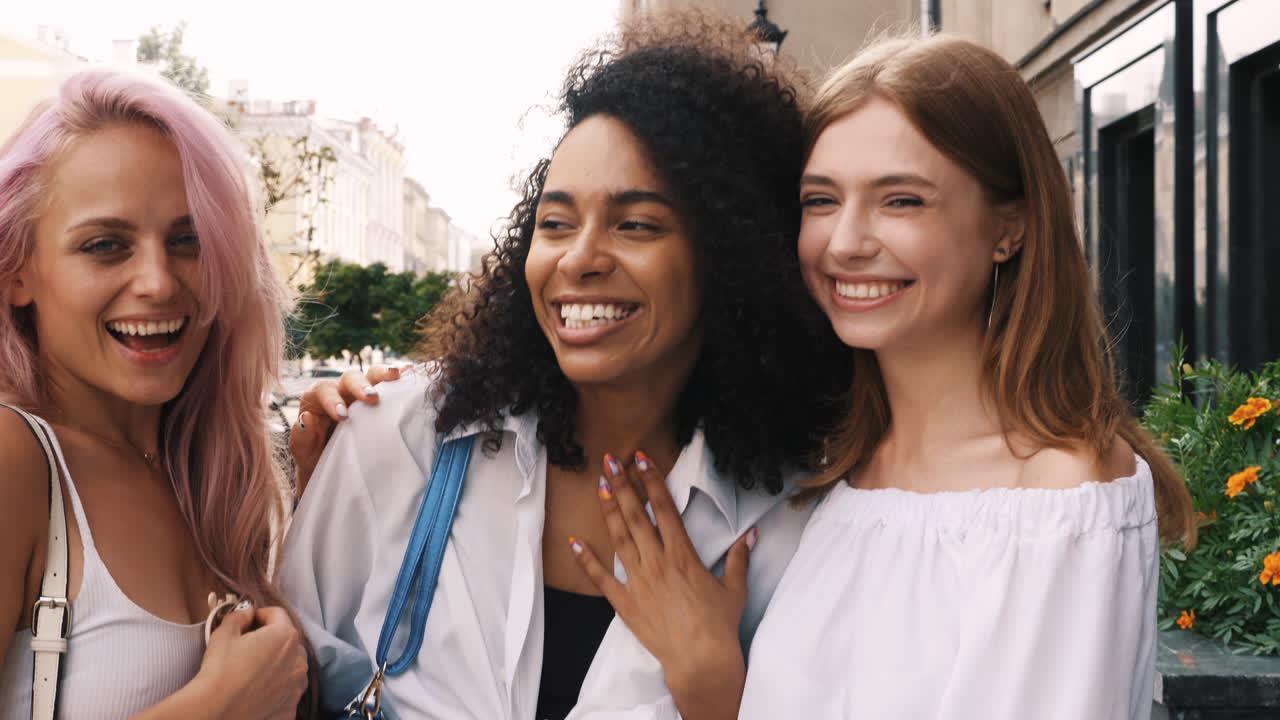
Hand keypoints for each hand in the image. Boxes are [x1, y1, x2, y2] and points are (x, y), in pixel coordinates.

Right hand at [193, 604, 307, 719]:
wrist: (215, 709)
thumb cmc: (220, 671)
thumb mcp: (224, 633)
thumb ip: (239, 616)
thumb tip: (246, 613)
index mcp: (285, 637)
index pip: (277, 614)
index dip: (260, 615)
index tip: (248, 621)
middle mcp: (298, 661)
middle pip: (287, 641)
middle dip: (270, 640)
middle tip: (248, 647)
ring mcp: (297, 686)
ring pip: (291, 666)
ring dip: (277, 664)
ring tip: (253, 670)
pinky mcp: (291, 707)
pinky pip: (287, 690)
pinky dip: (277, 688)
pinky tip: (257, 689)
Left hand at [288, 364, 402, 494]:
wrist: (330, 462)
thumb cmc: (314, 454)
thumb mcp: (302, 450)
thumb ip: (301, 435)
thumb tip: (307, 418)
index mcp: (317, 399)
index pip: (324, 390)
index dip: (333, 400)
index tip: (343, 417)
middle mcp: (340, 390)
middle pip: (350, 377)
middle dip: (361, 386)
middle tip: (373, 398)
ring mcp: (361, 393)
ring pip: (372, 374)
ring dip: (385, 374)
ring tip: (399, 375)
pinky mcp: (379, 399)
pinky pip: (389, 384)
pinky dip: (400, 379)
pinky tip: (411, 376)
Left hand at [570, 451, 754, 719]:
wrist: (700, 660)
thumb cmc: (719, 625)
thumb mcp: (734, 588)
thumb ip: (738, 558)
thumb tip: (750, 535)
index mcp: (683, 555)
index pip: (664, 509)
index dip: (652, 481)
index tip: (641, 459)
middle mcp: (658, 562)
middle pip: (636, 515)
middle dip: (622, 485)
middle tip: (609, 461)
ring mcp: (639, 581)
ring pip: (619, 538)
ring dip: (608, 510)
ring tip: (598, 486)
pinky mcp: (625, 602)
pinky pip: (601, 578)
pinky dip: (586, 559)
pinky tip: (575, 541)